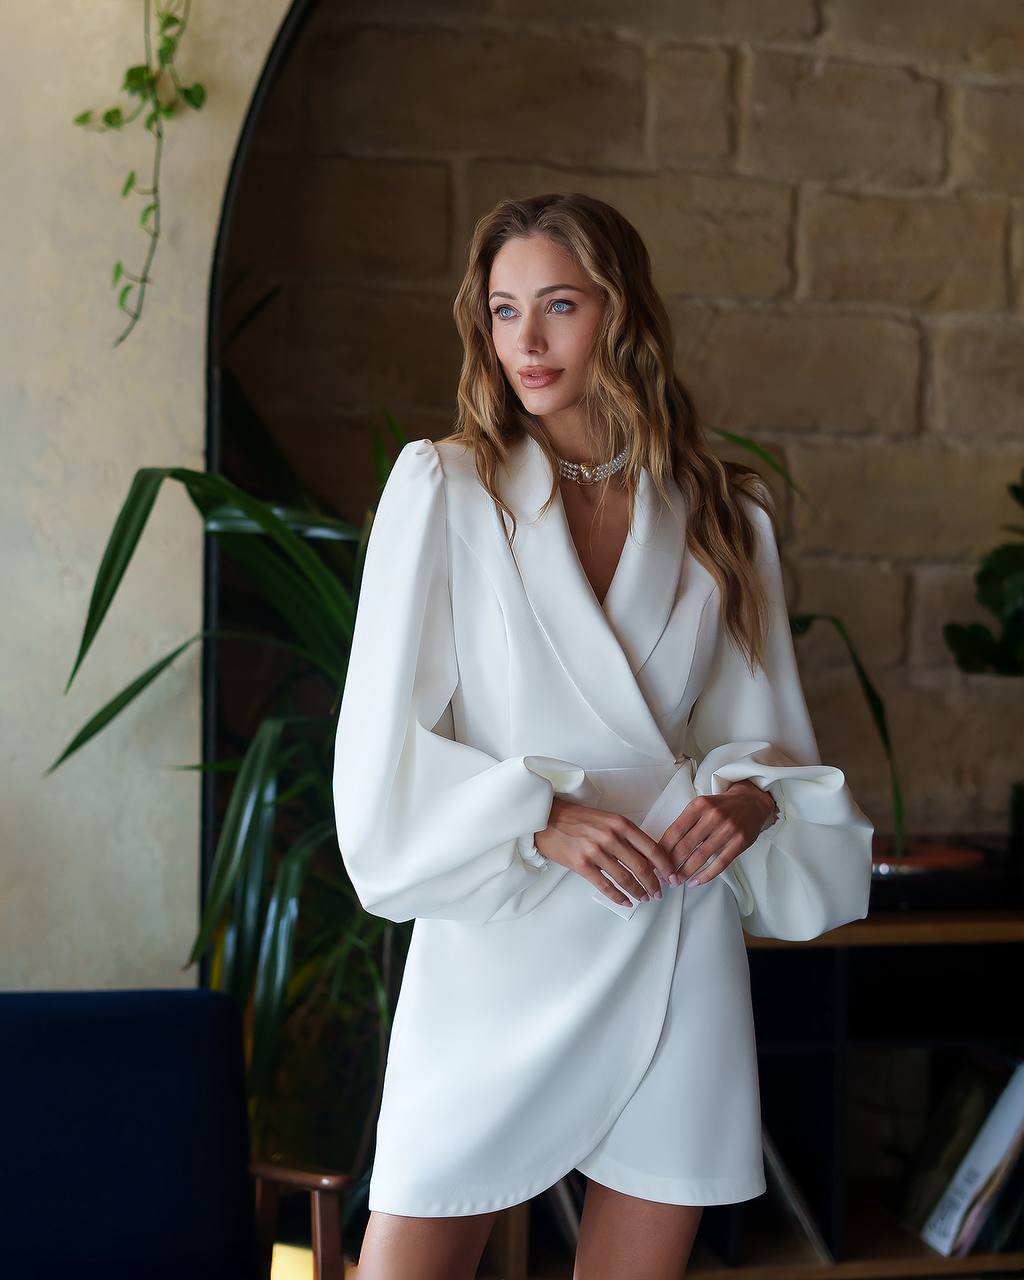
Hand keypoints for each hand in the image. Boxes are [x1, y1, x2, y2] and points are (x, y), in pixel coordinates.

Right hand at [534, 796, 678, 906]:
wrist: (545, 818)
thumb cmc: (575, 819)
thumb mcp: (605, 818)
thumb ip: (624, 834)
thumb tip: (646, 856)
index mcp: (619, 823)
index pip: (651, 847)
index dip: (665, 865)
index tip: (672, 876)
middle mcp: (610, 836)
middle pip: (641, 866)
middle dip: (654, 883)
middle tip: (659, 893)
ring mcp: (595, 851)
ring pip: (625, 878)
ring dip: (639, 891)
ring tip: (645, 898)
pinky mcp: (581, 864)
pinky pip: (605, 886)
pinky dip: (619, 896)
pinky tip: (626, 901)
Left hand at [659, 780, 776, 887]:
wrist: (751, 802)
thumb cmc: (720, 806)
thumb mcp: (701, 806)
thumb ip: (685, 823)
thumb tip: (664, 848)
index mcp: (698, 805)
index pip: (674, 831)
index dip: (662, 850)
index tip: (654, 862)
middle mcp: (712, 816)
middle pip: (685, 846)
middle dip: (671, 865)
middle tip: (664, 877)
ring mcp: (728, 829)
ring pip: (700, 857)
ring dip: (685, 873)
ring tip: (676, 882)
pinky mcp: (740, 842)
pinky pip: (720, 863)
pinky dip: (706, 876)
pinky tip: (695, 882)